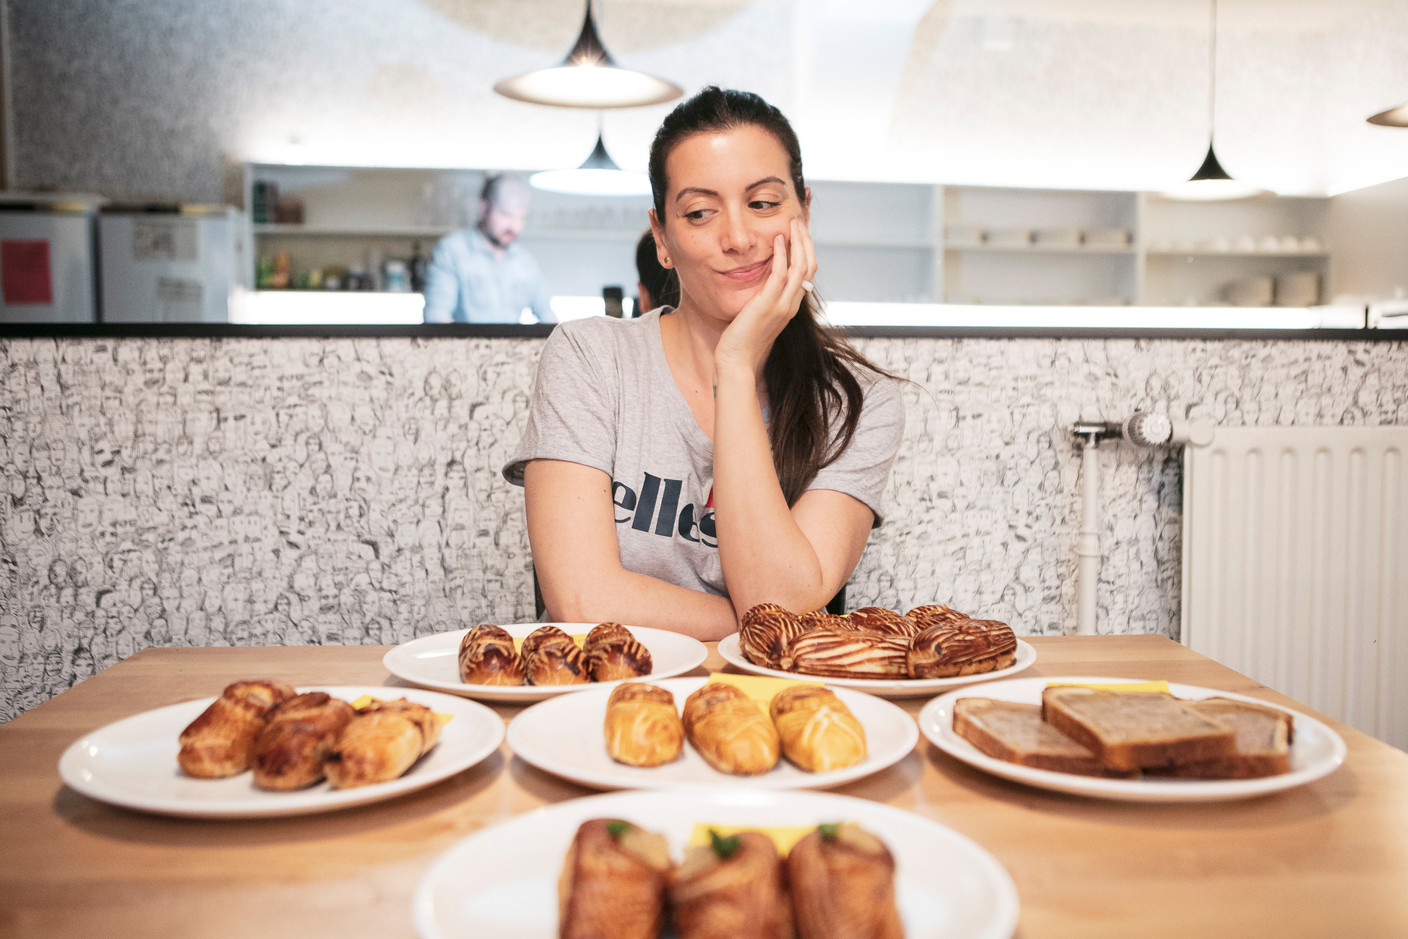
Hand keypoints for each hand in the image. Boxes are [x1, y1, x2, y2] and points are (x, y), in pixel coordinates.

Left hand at [714, 217, 816, 379]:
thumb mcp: (758, 316)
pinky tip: (777, 240)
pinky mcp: (768, 306)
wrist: (736, 363)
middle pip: (809, 267)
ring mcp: (782, 306)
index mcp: (790, 306)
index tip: (800, 233)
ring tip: (792, 223)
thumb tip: (761, 285)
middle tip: (798, 221)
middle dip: (806, 241)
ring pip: (800, 268)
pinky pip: (781, 275)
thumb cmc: (742, 342)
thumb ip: (764, 300)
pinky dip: (782, 255)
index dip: (806, 251)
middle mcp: (791, 305)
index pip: (807, 273)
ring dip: (798, 242)